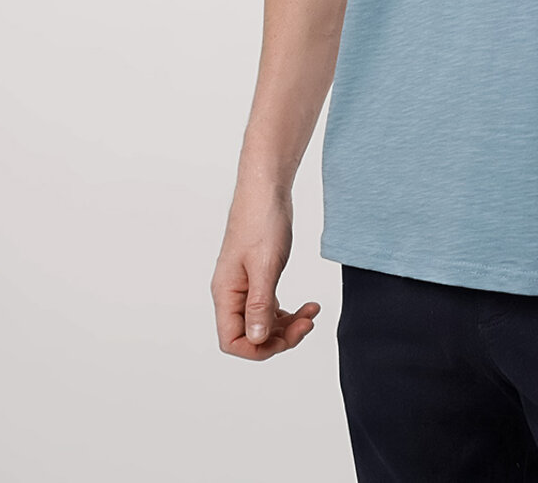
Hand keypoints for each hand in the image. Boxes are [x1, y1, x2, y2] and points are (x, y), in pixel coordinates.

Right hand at [211, 191, 319, 360]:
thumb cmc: (261, 221)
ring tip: (312, 313)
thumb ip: (259, 305)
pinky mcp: (259, 277)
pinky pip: (270, 308)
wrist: (267, 188)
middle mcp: (232, 294)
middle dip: (280, 337)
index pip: (232, 340)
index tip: (287, 337)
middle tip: (308, 323)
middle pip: (250, 336)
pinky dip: (289, 312)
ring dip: (288, 326)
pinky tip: (307, 306)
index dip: (258, 348)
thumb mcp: (264, 265)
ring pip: (263, 323)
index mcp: (226, 293)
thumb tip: (256, 341)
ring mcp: (245, 286)